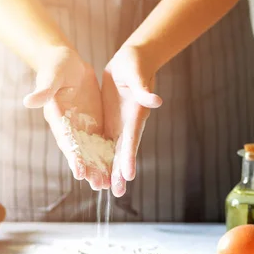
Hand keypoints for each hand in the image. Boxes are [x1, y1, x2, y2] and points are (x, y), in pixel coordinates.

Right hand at [24, 47, 107, 189]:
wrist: (66, 62)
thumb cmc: (55, 67)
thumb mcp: (50, 77)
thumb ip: (44, 90)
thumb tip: (29, 101)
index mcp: (58, 119)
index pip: (66, 141)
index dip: (73, 157)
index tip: (80, 173)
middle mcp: (69, 127)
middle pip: (80, 152)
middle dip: (89, 169)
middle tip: (99, 186)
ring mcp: (81, 126)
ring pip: (91, 151)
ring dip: (98, 166)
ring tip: (106, 185)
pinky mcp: (92, 122)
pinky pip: (100, 141)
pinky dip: (106, 154)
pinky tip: (115, 167)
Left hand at [102, 45, 162, 197]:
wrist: (131, 60)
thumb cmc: (136, 64)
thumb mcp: (137, 74)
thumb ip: (144, 89)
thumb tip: (156, 101)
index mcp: (135, 115)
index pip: (131, 139)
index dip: (129, 157)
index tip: (129, 175)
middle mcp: (128, 124)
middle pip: (124, 151)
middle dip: (120, 172)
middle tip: (116, 193)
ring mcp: (120, 124)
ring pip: (114, 151)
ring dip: (111, 169)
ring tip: (107, 189)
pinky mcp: (112, 121)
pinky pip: (106, 142)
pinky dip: (102, 156)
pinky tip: (97, 169)